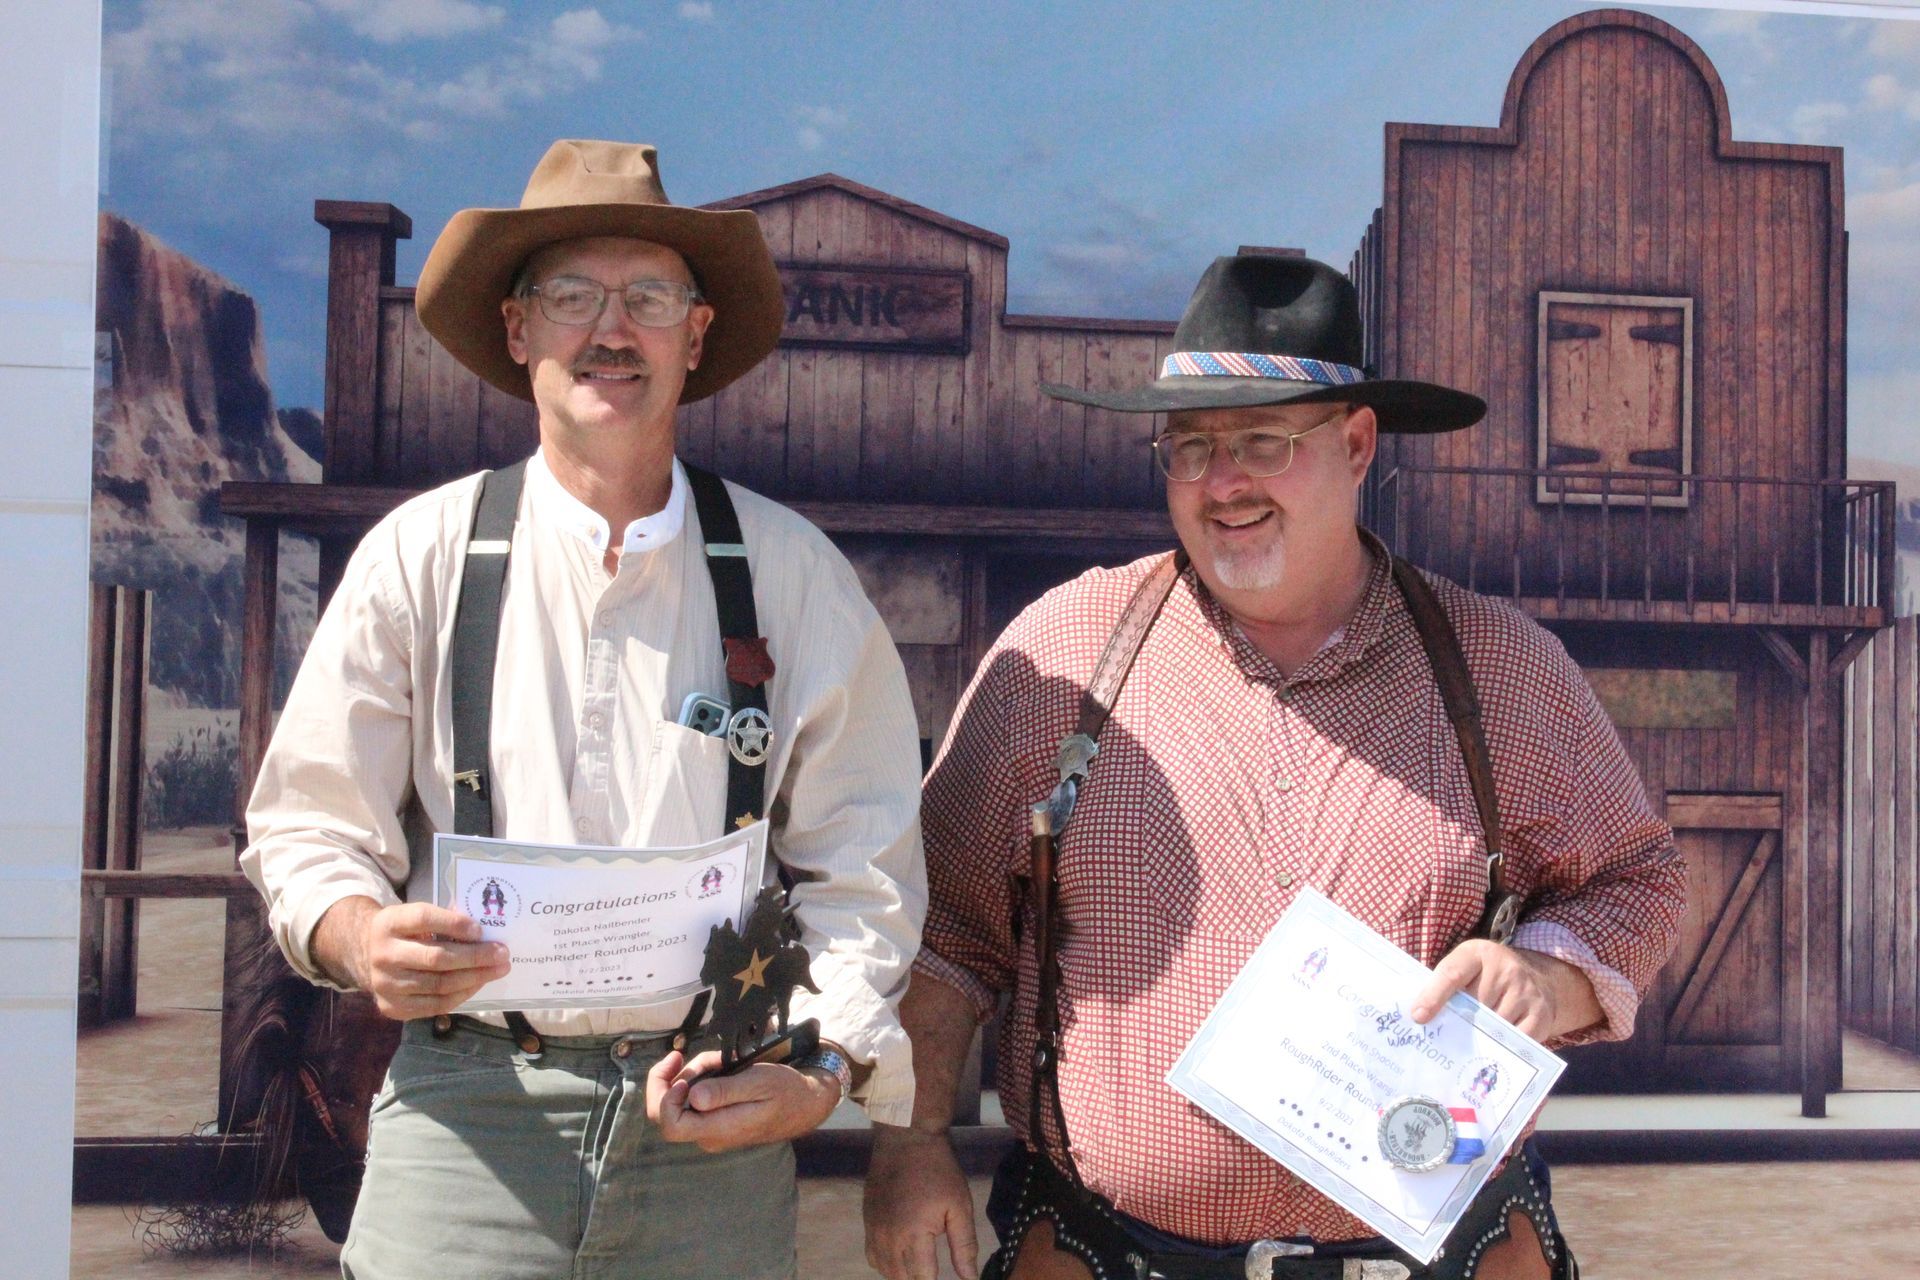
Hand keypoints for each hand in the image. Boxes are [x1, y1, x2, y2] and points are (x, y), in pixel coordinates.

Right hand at [313, 896, 509, 1020]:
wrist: (365, 955)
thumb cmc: (403, 932)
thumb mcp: (412, 916)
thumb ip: (441, 920)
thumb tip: (483, 931)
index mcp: (388, 923)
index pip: (422, 919)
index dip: (453, 924)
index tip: (480, 929)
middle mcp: (383, 954)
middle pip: (435, 957)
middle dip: (475, 956)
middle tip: (502, 953)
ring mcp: (385, 984)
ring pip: (438, 984)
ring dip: (474, 977)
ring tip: (498, 969)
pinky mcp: (391, 1007)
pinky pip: (434, 1005)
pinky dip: (461, 994)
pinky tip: (477, 983)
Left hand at [643, 1049, 840, 1152]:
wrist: (805, 1103)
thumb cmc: (785, 1089)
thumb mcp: (758, 1082)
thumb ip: (725, 1092)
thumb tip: (693, 1097)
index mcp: (718, 1128)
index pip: (670, 1125)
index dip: (664, 1097)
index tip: (680, 1073)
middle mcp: (709, 1135)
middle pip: (665, 1114)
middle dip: (667, 1081)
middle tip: (679, 1055)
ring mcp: (711, 1130)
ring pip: (680, 1102)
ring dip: (689, 1075)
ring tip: (716, 1058)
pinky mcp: (715, 1121)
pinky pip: (694, 1101)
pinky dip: (699, 1079)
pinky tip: (719, 1067)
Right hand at [864, 1124, 978, 1279]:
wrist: (906, 1139)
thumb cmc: (939, 1171)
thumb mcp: (959, 1206)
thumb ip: (964, 1246)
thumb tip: (970, 1279)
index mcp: (914, 1234)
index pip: (922, 1279)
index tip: (948, 1279)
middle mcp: (888, 1238)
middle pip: (902, 1279)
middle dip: (919, 1279)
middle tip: (934, 1269)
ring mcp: (873, 1230)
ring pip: (885, 1271)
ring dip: (903, 1275)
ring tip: (921, 1267)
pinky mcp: (867, 1222)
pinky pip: (872, 1257)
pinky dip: (886, 1264)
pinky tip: (902, 1256)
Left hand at [1409, 940, 1600, 1041]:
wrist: (1536, 977)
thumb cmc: (1487, 977)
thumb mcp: (1464, 968)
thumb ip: (1444, 986)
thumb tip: (1420, 1017)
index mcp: (1477, 953)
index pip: (1452, 974)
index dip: (1433, 996)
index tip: (1419, 1017)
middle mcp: (1506, 968)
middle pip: (1473, 1006)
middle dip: (1458, 1024)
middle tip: (1446, 1038)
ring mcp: (1526, 990)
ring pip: (1493, 1026)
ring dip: (1480, 1037)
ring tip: (1473, 1040)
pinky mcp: (1540, 1013)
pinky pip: (1515, 1040)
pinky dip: (1502, 1046)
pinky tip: (1495, 1046)